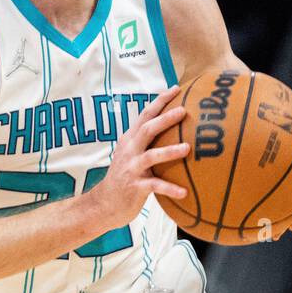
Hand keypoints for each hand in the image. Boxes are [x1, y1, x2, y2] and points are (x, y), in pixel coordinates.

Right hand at [87, 85, 187, 227]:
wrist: (103, 203)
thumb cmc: (124, 178)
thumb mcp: (131, 155)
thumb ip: (145, 142)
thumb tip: (172, 129)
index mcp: (130, 140)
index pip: (145, 115)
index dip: (160, 101)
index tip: (176, 88)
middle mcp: (130, 151)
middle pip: (147, 129)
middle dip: (165, 119)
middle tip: (183, 111)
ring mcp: (131, 168)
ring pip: (151, 156)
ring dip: (169, 151)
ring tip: (187, 148)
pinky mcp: (135, 187)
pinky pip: (154, 186)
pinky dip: (169, 188)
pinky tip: (184, 192)